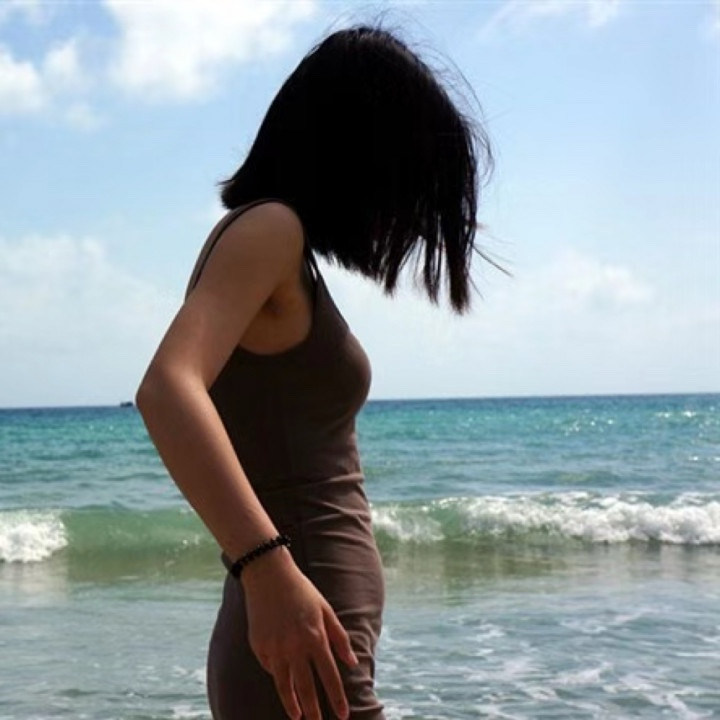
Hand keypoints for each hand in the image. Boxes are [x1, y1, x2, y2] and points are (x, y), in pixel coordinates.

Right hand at [242, 548, 358, 719]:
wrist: (268, 575)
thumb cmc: (301, 590)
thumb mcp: (325, 609)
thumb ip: (339, 637)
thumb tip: (351, 662)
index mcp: (315, 637)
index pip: (329, 675)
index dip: (337, 697)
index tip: (343, 715)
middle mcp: (295, 646)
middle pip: (306, 686)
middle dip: (314, 709)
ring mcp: (275, 648)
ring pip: (284, 685)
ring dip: (292, 703)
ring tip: (298, 717)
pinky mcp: (259, 646)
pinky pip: (270, 667)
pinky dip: (277, 676)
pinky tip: (283, 682)